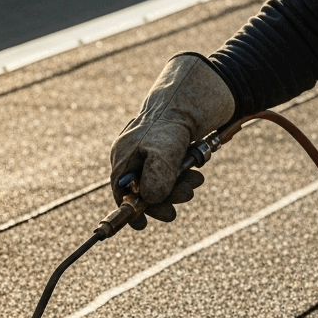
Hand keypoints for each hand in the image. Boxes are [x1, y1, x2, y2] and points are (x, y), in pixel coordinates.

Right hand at [110, 53, 234, 228]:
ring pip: (161, 181)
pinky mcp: (167, 148)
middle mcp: (133, 155)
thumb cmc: (174, 119)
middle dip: (166, 197)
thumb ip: (156, 175)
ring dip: (179, 186)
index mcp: (124, 155)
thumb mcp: (164, 149)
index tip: (142, 226)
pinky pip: (172, 171)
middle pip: (144, 190)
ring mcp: (150, 152)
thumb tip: (149, 201)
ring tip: (197, 179)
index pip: (121, 191)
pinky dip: (183, 174)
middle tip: (187, 194)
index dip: (130, 210)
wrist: (197, 91)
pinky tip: (196, 165)